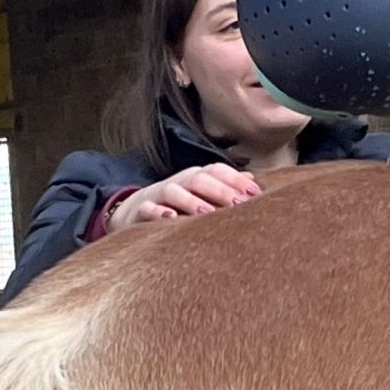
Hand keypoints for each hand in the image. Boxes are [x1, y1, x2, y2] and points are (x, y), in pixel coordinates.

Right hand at [109, 163, 258, 227]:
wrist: (134, 211)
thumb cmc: (178, 206)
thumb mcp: (202, 196)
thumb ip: (225, 189)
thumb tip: (253, 180)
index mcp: (196, 177)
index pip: (216, 170)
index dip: (235, 180)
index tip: (255, 194)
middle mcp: (179, 182)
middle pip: (199, 179)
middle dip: (220, 190)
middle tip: (239, 205)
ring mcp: (158, 195)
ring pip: (174, 192)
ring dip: (191, 201)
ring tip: (207, 213)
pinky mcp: (141, 210)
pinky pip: (148, 209)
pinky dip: (158, 213)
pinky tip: (171, 219)